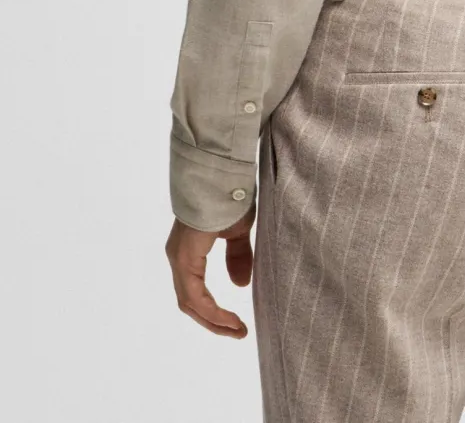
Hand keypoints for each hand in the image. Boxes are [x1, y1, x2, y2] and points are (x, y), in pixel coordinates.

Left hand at [165, 200, 255, 337]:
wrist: (222, 176)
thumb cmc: (229, 197)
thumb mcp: (237, 232)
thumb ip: (237, 256)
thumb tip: (240, 285)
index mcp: (189, 251)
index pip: (196, 293)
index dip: (215, 312)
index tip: (238, 325)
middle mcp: (179, 257)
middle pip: (191, 302)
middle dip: (214, 321)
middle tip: (238, 332)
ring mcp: (179, 258)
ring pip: (190, 302)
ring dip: (213, 320)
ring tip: (237, 330)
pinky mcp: (185, 257)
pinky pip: (194, 295)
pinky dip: (211, 311)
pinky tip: (229, 318)